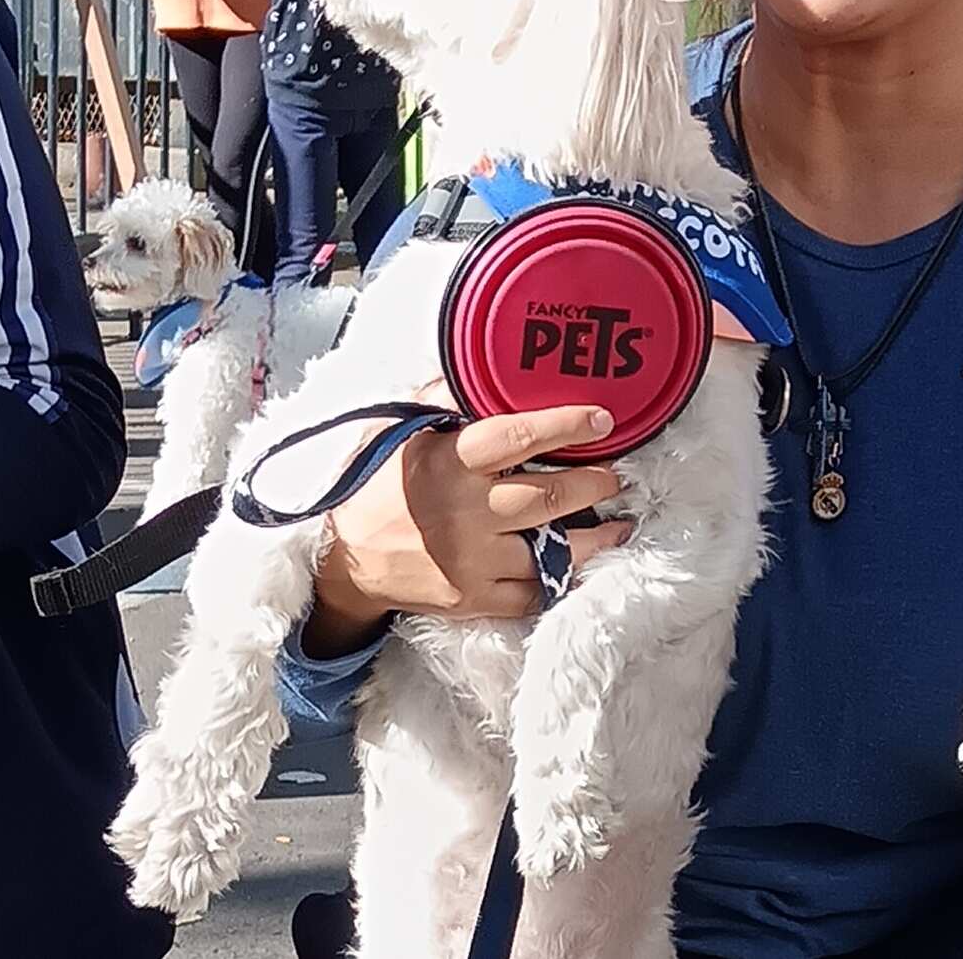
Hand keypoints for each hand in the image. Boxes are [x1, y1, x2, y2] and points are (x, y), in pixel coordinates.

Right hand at [303, 392, 623, 652]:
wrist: (344, 559)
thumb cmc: (377, 485)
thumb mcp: (402, 432)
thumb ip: (444, 398)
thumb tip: (479, 362)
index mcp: (450, 462)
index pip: (519, 436)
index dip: (567, 425)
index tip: (602, 419)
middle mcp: (466, 512)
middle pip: (550, 496)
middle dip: (593, 484)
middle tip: (615, 476)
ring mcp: (471, 561)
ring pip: (552, 551)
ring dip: (594, 538)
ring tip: (617, 525)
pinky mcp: (472, 600)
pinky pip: (532, 594)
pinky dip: (559, 578)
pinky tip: (577, 564)